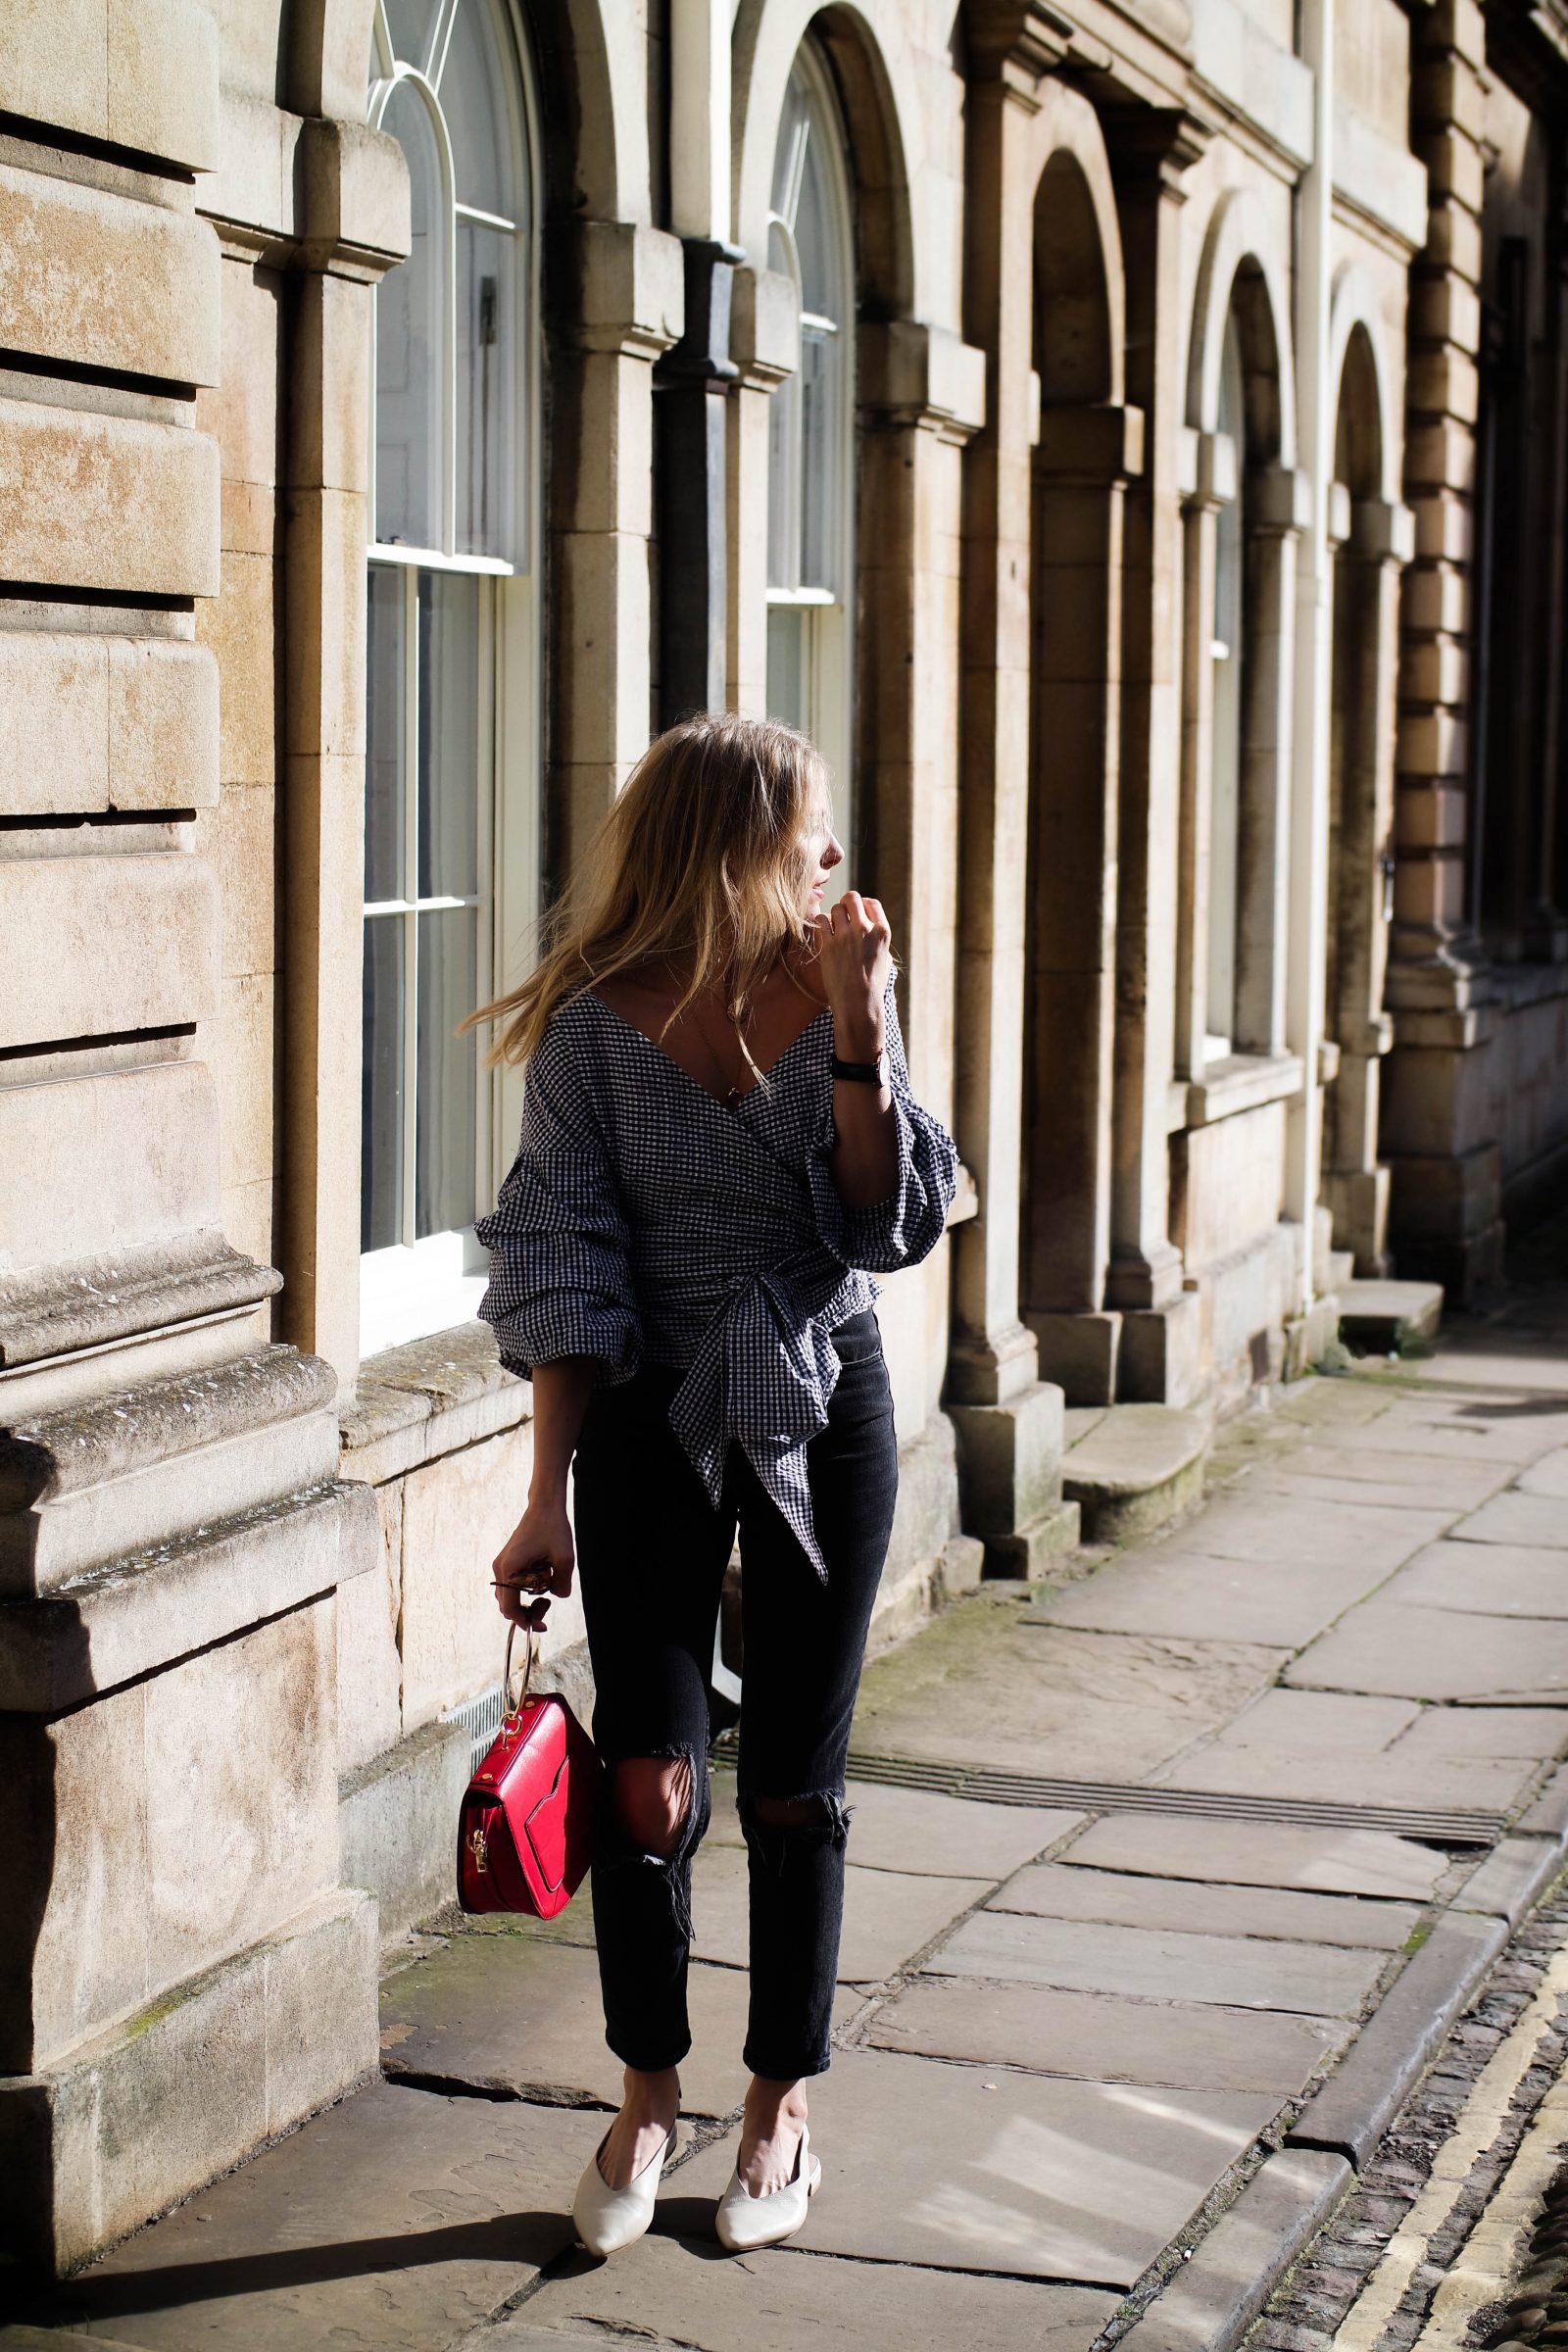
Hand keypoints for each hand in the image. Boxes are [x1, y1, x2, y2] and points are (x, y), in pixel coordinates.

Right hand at [492, 1497, 574, 1627]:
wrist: (544, 1506)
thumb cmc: (553, 1528)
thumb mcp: (565, 1559)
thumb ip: (561, 1585)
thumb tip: (556, 1597)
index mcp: (510, 1569)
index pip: (510, 1607)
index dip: (525, 1621)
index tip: (541, 1626)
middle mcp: (500, 1568)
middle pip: (507, 1605)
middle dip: (527, 1610)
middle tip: (548, 1604)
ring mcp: (502, 1565)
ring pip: (510, 1595)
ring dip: (527, 1598)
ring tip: (548, 1584)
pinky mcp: (507, 1561)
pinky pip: (513, 1584)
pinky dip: (526, 1588)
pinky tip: (543, 1576)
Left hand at [810, 891, 890, 1055]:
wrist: (858, 1003)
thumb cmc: (872, 983)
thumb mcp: (885, 956)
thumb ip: (876, 936)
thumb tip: (867, 920)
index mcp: (882, 931)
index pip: (872, 902)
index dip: (863, 905)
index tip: (858, 914)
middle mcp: (865, 929)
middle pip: (852, 898)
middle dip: (846, 904)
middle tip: (843, 916)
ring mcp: (845, 936)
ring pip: (835, 908)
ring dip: (834, 916)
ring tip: (835, 930)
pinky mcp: (828, 944)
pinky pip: (821, 920)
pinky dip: (822, 925)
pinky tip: (825, 934)